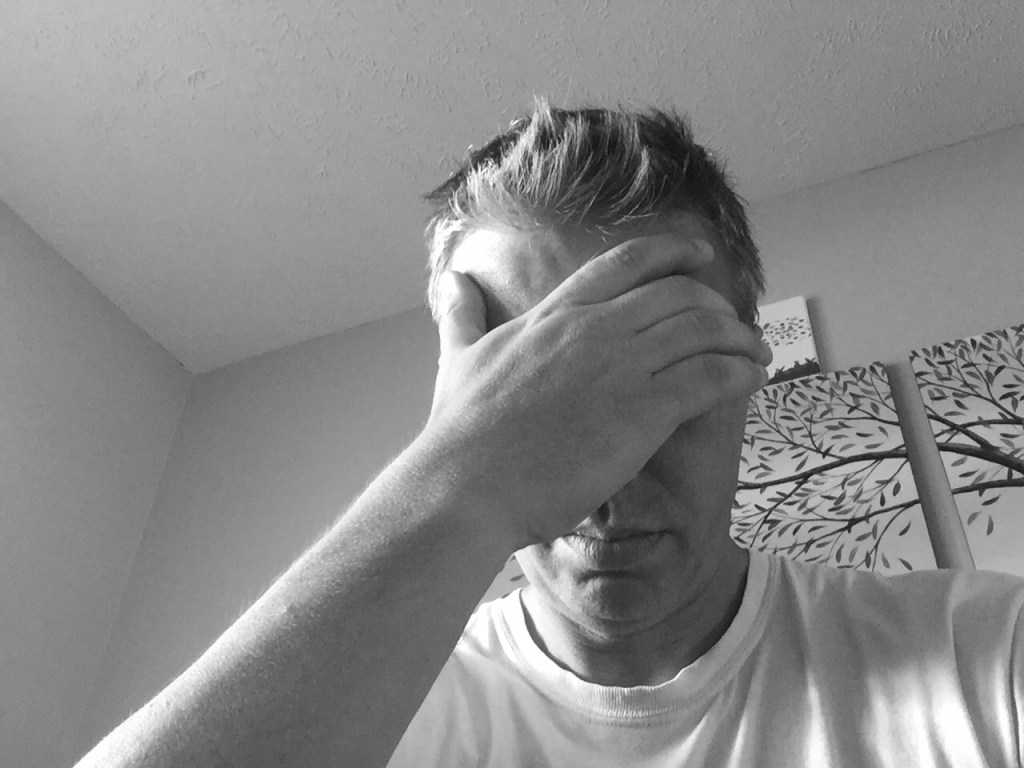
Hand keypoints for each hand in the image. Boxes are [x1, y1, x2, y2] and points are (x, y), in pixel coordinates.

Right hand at [419, 234, 770, 548]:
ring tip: (757, 353)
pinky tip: (753, 380)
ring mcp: (621, 367)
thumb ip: (460, 314)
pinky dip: (741, 374)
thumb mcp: (458, 357)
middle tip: (734, 324)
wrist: (466, 486)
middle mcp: (595, 328)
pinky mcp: (643, 412)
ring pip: (703, 330)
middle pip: (678, 294)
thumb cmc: (459, 432)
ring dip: (740, 338)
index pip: (625, 263)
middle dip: (717, 304)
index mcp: (557, 314)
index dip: (671, 252)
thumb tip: (450, 278)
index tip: (699, 254)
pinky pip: (712, 378)